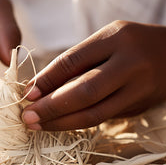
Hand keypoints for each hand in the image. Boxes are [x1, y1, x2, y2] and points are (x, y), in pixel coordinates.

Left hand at [22, 20, 165, 129]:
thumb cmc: (131, 44)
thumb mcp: (104, 40)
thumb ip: (76, 62)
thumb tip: (39, 87)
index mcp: (116, 39)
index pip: (73, 61)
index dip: (47, 80)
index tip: (27, 94)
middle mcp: (129, 64)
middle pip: (85, 92)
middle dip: (51, 108)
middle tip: (27, 117)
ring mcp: (137, 90)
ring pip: (94, 114)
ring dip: (61, 123)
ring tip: (37, 125)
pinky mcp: (137, 108)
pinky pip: (102, 118)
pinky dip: (76, 123)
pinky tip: (59, 124)